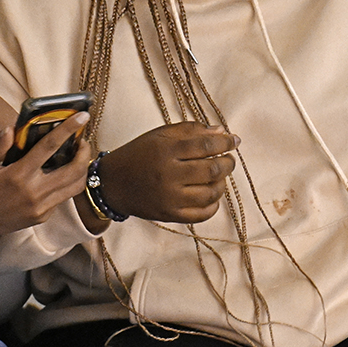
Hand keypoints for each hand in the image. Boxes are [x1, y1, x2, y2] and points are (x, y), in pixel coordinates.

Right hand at [0, 110, 93, 236]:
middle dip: (84, 152)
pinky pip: (63, 197)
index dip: (68, 130)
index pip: (49, 147)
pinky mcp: (43, 216)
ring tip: (77, 156)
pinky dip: (67, 182)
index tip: (82, 117)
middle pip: (74, 170)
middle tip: (82, 140)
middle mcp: (34, 193)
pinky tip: (62, 172)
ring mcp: (41, 208)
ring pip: (75, 186)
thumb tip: (13, 128)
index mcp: (18, 176)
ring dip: (81, 169)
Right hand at [98, 122, 238, 222]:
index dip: (225, 142)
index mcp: (166, 150)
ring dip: (222, 183)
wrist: (113, 184)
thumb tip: (221, 132)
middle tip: (228, 159)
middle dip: (228, 163)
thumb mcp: (160, 135)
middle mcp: (169, 175)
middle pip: (212, 169)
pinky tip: (212, 195)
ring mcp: (170, 198)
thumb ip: (190, 130)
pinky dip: (214, 204)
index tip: (234, 141)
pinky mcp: (170, 215)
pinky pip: (202, 214)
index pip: (206, 145)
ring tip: (219, 176)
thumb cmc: (139, 154)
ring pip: (211, 193)